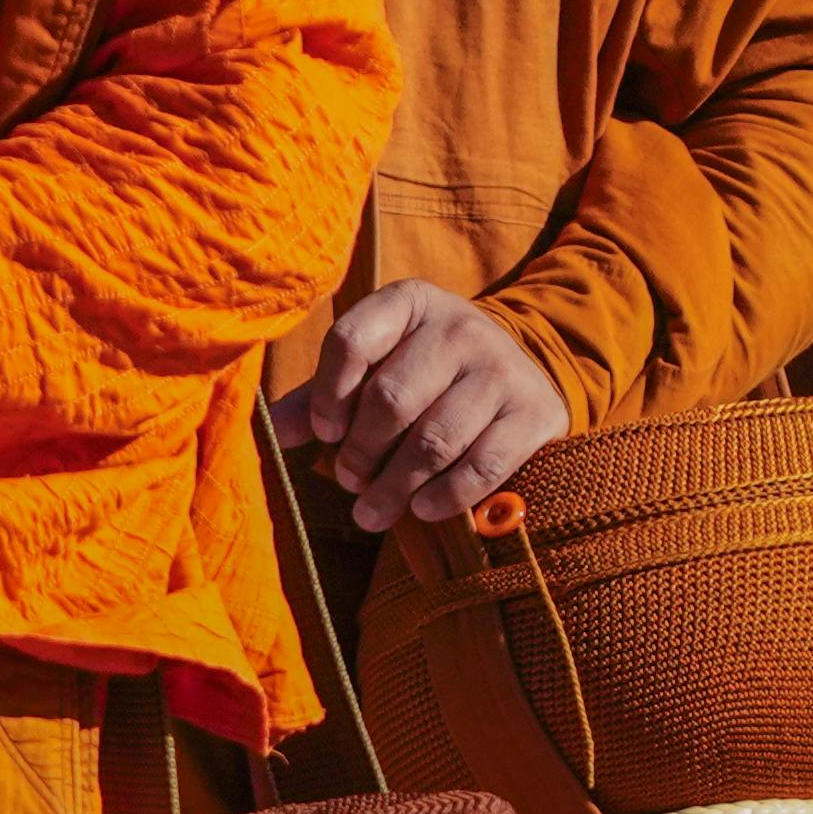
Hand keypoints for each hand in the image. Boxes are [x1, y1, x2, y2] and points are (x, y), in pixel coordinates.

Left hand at [275, 278, 572, 529]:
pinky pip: (482, 465)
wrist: (522, 375)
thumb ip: (324, 396)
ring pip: (434, 439)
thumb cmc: (427, 375)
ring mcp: (502, 368)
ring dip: (396, 486)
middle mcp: (459, 326)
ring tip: (373, 511)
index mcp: (409, 302)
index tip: (325, 433)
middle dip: (362, 452)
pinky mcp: (535, 412)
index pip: (352, 341)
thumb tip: (277, 434)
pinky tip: (423, 511)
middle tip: (351, 481)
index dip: (328, 395)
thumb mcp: (378, 367)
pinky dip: (445, 496)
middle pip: (392, 398)